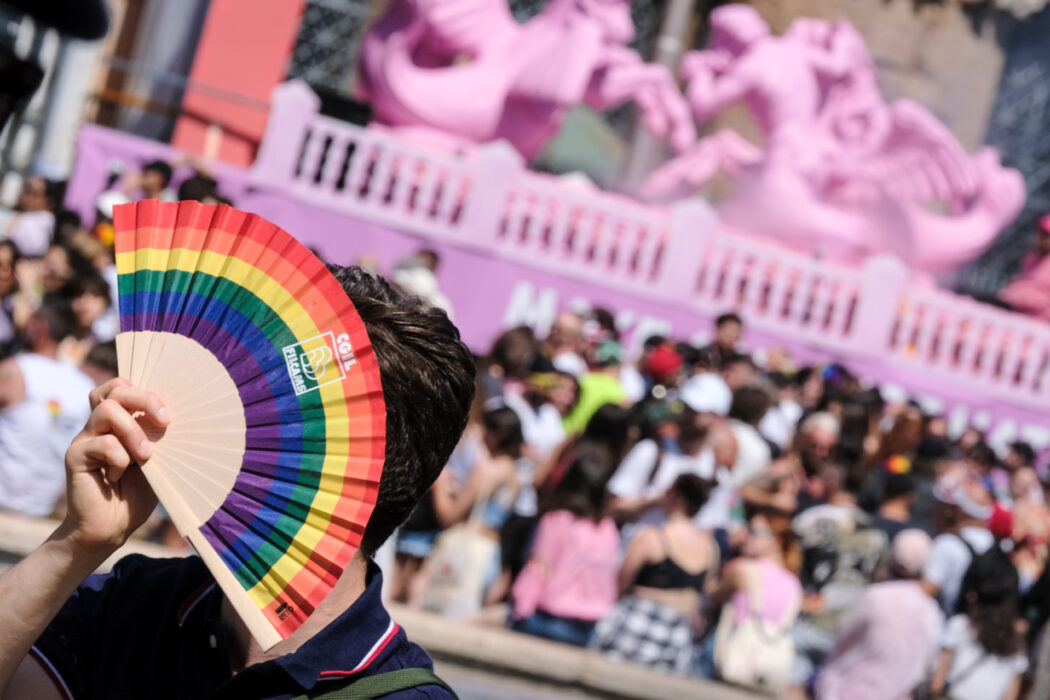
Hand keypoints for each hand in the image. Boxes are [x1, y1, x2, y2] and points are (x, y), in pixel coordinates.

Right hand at [62, 378, 169, 552]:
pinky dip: (118, 458)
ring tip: (145, 455)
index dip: (146, 393)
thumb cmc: (137, 494)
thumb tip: (173, 417)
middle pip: (115, 390)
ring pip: (106, 410)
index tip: (169, 415)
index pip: (122, 386)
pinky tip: (117, 476)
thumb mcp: (156, 462)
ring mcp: (85, 438)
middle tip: (165, 421)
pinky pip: (101, 444)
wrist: (111, 529)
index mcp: (119, 422)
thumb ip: (158, 438)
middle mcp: (99, 425)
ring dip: (133, 431)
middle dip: (145, 400)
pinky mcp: (75, 455)